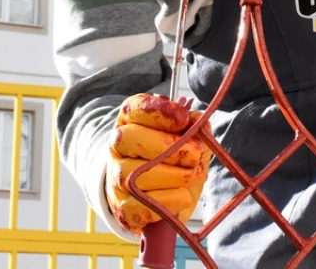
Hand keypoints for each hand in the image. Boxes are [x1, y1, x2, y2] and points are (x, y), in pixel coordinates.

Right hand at [105, 94, 210, 232]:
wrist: (153, 194)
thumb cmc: (172, 159)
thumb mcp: (187, 138)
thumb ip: (195, 128)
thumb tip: (198, 120)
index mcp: (130, 120)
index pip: (136, 108)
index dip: (160, 112)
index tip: (183, 118)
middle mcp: (117, 146)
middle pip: (132, 138)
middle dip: (171, 146)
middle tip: (197, 153)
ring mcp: (116, 177)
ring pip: (137, 174)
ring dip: (175, 175)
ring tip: (196, 175)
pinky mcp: (123, 207)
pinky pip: (141, 205)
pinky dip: (168, 201)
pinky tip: (184, 195)